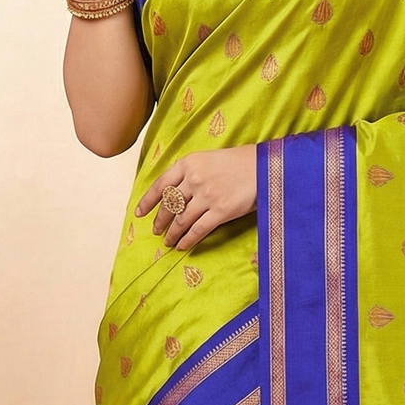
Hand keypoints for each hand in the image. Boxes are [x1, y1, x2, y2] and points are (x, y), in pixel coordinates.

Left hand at [136, 147, 257, 250]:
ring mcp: (207, 196)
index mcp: (188, 163)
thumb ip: (192, 172)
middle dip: (160, 221)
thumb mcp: (209, 158)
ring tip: (168, 242)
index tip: (139, 213)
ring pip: (181, 220)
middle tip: (156, 231)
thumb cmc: (240, 162)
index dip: (148, 201)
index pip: (160, 185)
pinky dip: (188, 240)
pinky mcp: (221, 212)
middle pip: (169, 205)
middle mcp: (194, 180)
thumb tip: (177, 193)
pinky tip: (182, 246)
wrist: (265, 166)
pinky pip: (198, 230)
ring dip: (172, 233)